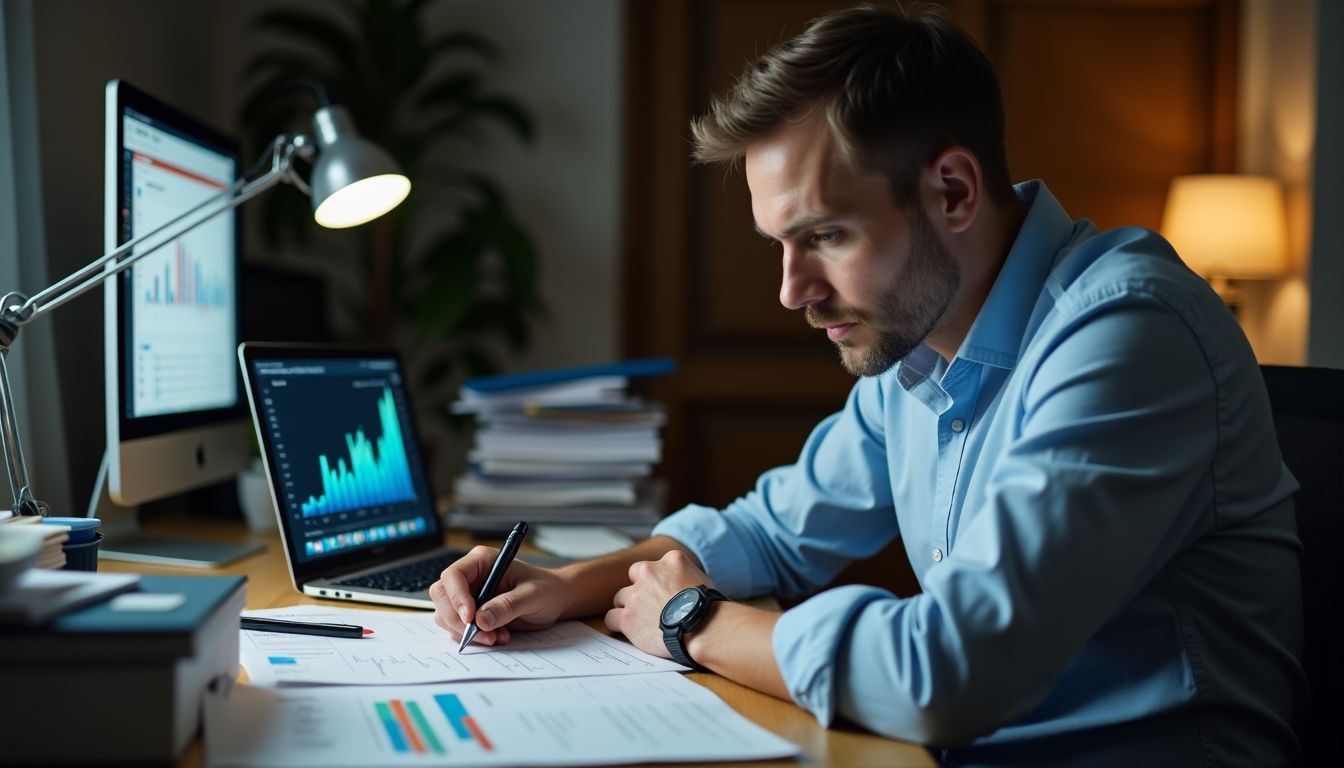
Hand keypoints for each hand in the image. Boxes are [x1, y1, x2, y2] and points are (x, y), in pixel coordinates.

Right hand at [430, 545, 567, 645]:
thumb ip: (508, 605)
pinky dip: (472, 637)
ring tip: (497, 636)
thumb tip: (482, 619)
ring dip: (466, 632)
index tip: (470, 617)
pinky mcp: (471, 615)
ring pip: (446, 615)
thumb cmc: (546, 590)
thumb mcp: (533, 595)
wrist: (554, 602)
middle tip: (483, 634)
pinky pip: (457, 628)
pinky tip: (496, 636)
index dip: (457, 597)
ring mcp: (468, 596)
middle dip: (458, 619)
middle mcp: (471, 577)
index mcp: (482, 561)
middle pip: (442, 596)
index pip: (454, 575)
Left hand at [605, 549, 712, 657]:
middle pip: (633, 578)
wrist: (703, 627)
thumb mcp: (702, 579)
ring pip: (620, 598)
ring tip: (641, 621)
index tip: (660, 592)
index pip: (654, 564)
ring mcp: (636, 595)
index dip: (655, 580)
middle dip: (638, 591)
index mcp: (671, 560)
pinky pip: (611, 617)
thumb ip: (685, 575)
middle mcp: (650, 572)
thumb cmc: (708, 608)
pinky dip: (617, 624)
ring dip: (628, 608)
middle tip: (648, 606)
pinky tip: (627, 630)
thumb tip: (682, 584)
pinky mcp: (627, 617)